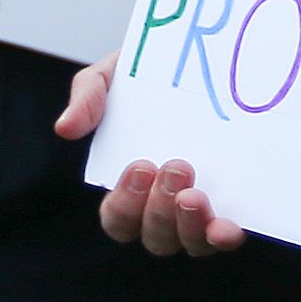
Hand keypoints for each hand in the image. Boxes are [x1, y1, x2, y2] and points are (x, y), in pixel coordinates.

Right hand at [58, 65, 246, 255]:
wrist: (205, 57)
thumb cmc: (147, 77)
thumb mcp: (112, 76)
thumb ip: (87, 97)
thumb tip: (65, 129)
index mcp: (130, 187)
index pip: (118, 219)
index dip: (125, 205)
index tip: (141, 167)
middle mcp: (165, 208)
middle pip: (156, 237)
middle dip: (160, 209)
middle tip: (175, 167)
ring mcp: (201, 212)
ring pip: (191, 244)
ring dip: (190, 226)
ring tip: (194, 195)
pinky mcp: (235, 207)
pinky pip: (227, 235)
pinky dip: (225, 237)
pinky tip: (228, 228)